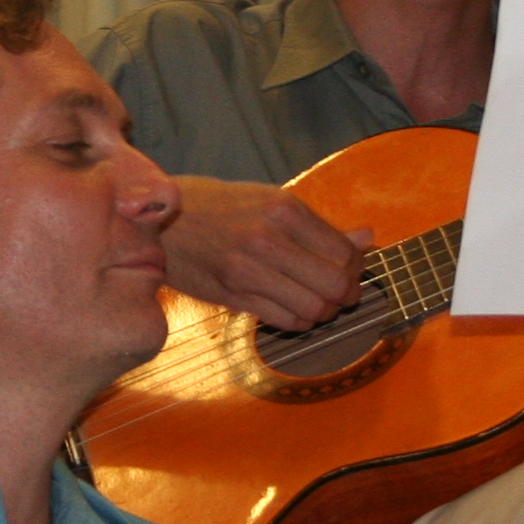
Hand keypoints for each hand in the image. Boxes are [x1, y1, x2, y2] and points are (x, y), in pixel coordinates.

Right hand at [157, 176, 370, 329]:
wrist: (156, 222)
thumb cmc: (215, 208)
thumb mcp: (267, 201)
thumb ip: (317, 226)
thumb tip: (367, 238)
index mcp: (283, 208)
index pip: (344, 251)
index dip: (356, 269)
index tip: (349, 272)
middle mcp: (268, 238)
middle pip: (336, 284)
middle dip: (345, 295)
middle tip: (339, 294)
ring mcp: (248, 269)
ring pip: (314, 308)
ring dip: (322, 312)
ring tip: (313, 301)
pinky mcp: (232, 295)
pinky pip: (286, 321)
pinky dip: (298, 321)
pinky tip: (290, 309)